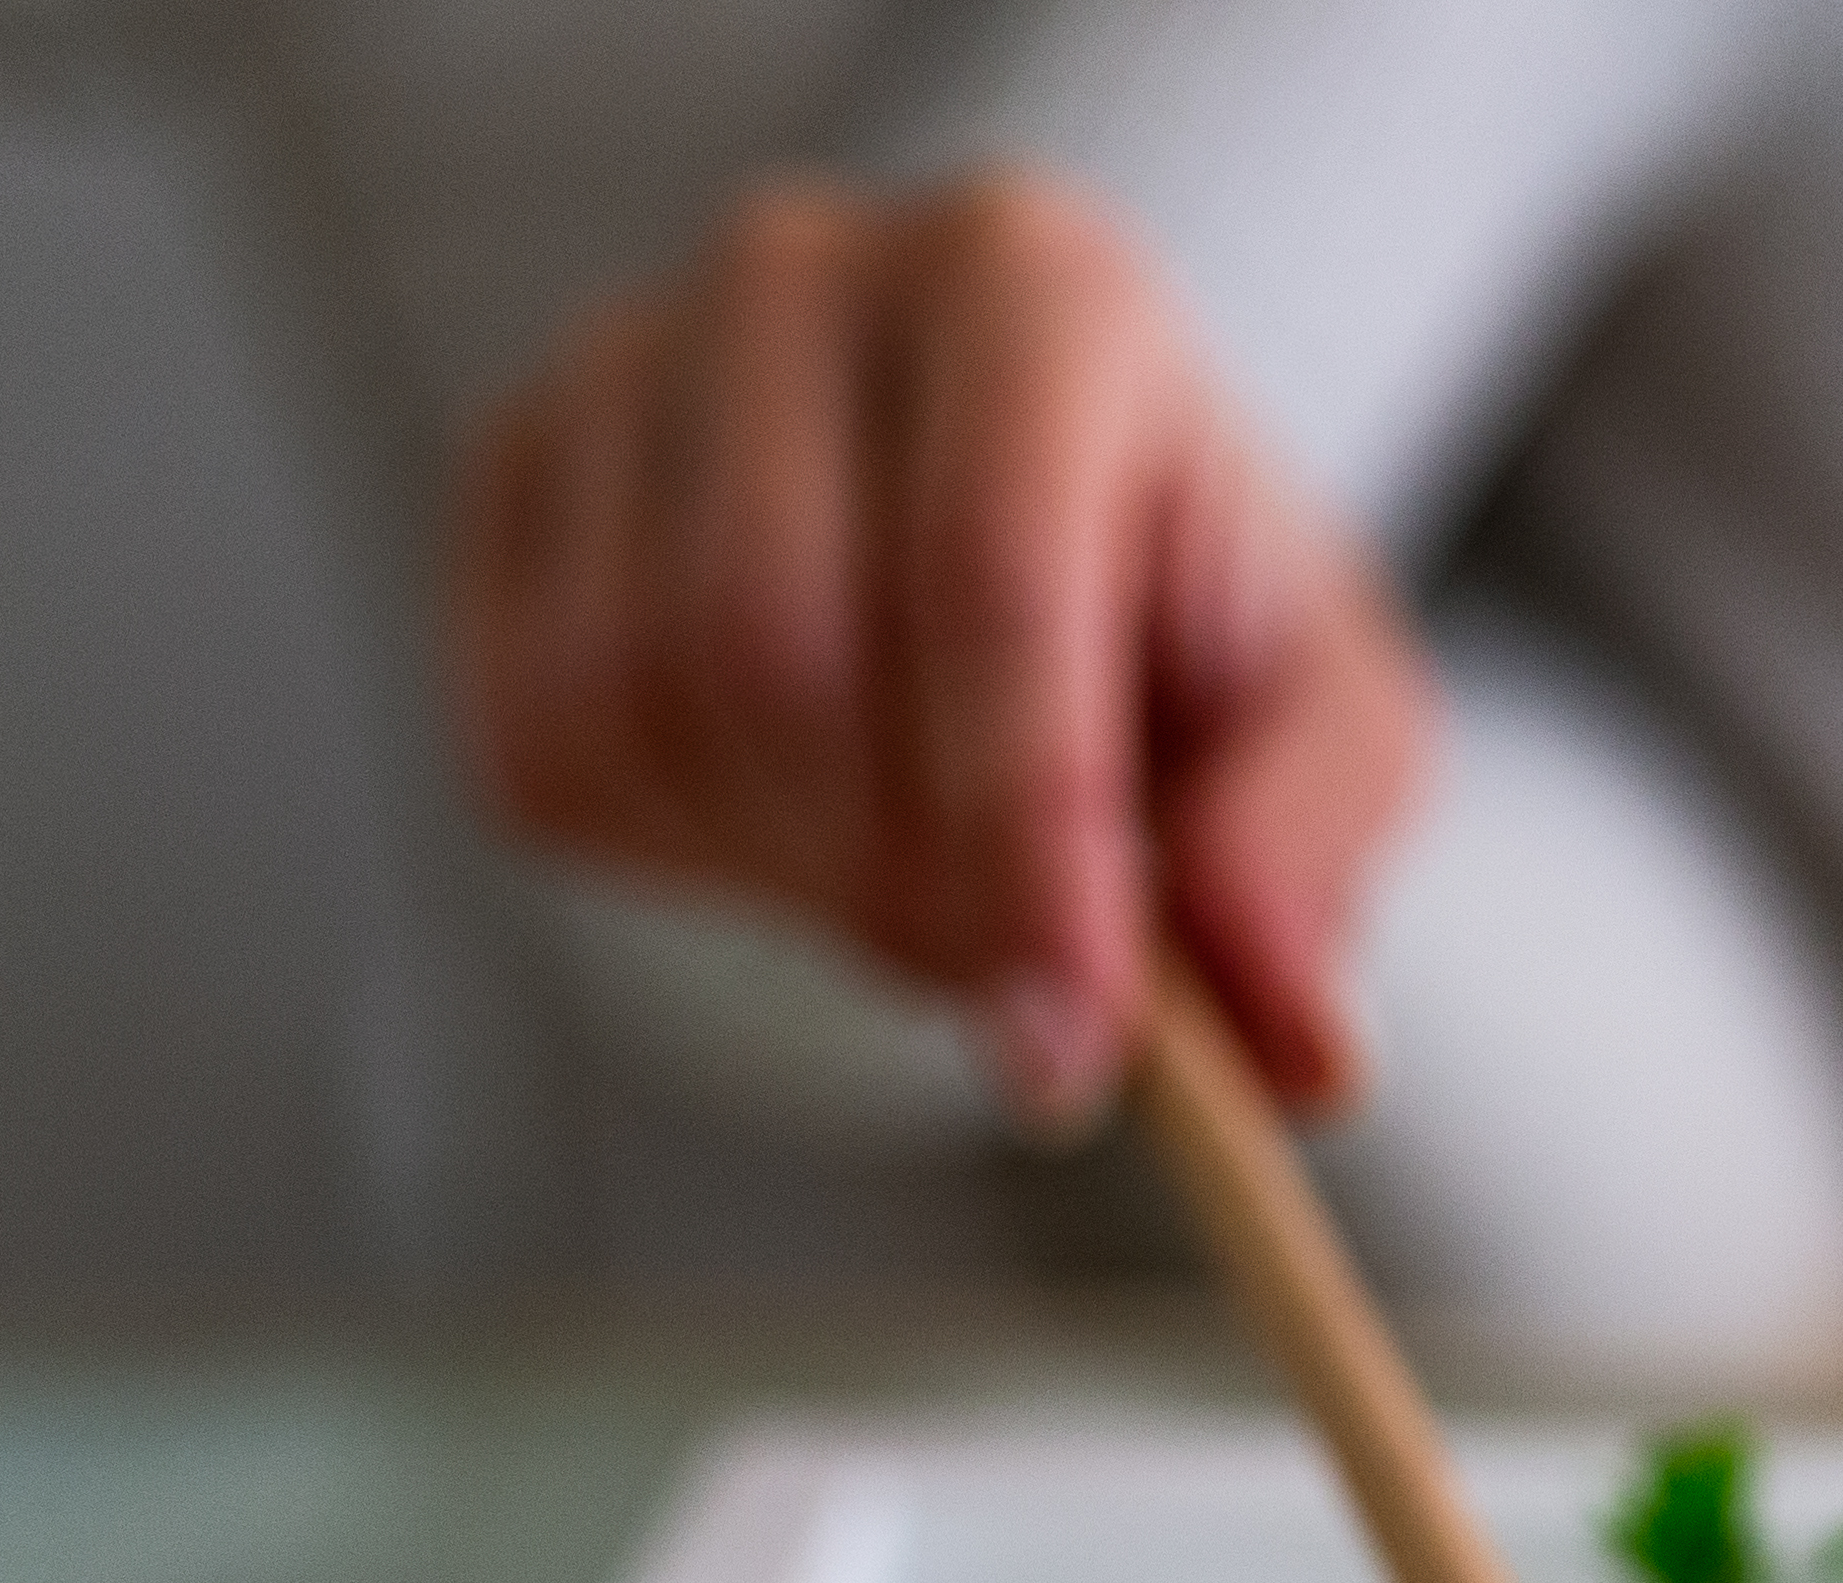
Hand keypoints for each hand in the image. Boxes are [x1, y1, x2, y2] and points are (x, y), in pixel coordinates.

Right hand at [450, 170, 1426, 1125]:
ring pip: (642, 704)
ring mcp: (627, 359)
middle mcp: (804, 279)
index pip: (989, 580)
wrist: (1055, 522)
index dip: (1023, 841)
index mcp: (1033, 289)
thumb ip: (1306, 854)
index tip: (1065, 1043)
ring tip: (930, 871)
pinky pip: (539, 739)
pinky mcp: (515, 474)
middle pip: (780, 650)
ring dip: (798, 875)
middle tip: (1014, 969)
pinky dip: (681, 856)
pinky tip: (807, 824)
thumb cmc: (1190, 614)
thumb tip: (1285, 1037)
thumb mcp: (1328, 724)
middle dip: (908, 880)